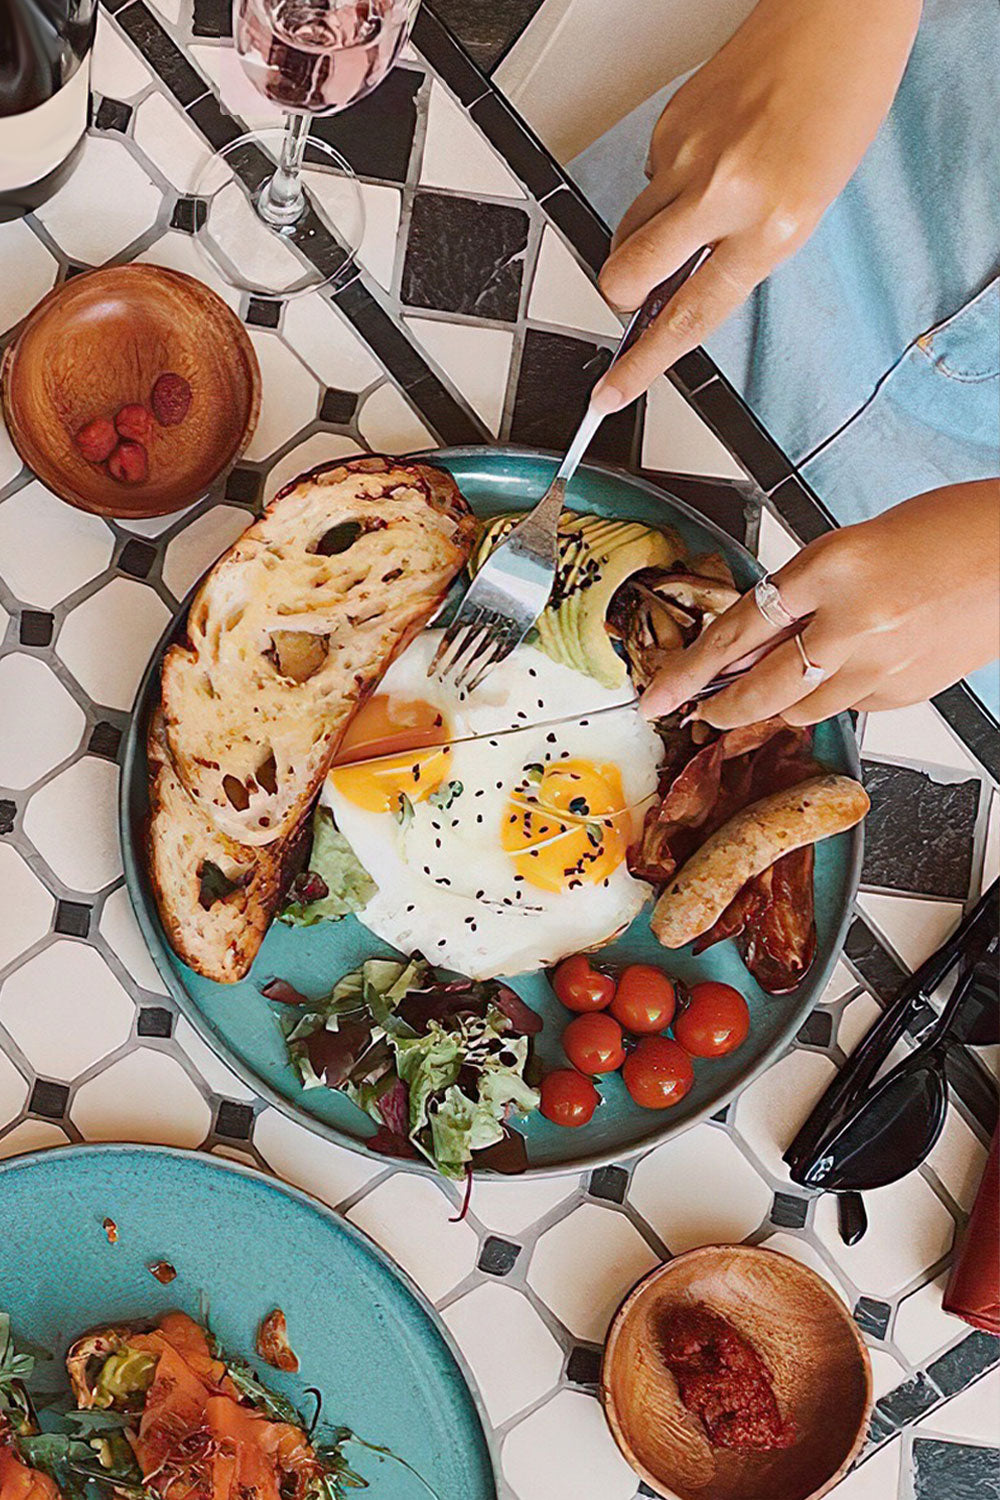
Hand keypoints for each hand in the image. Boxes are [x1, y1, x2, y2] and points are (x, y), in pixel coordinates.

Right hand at [593, 0, 921, 409]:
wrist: (837, 20)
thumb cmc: (838, 110)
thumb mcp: (804, 211)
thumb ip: (741, 258)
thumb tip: (682, 291)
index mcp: (771, 227)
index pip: (690, 318)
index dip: (643, 364)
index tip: (612, 392)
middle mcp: (723, 193)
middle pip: (627, 274)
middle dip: (621, 294)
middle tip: (637, 291)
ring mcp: (688, 156)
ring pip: (628, 229)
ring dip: (643, 240)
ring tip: (694, 211)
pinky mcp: (668, 124)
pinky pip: (646, 179)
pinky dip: (667, 183)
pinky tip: (708, 158)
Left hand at [641, 482, 999, 726]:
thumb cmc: (950, 530)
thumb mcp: (854, 541)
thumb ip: (803, 588)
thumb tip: (754, 634)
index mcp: (833, 564)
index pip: (738, 629)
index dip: (689, 669)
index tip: (661, 691)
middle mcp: (855, 620)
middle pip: (761, 688)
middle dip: (720, 708)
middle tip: (698, 713)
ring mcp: (883, 663)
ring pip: (802, 709)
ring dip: (774, 707)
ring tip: (764, 694)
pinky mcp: (906, 691)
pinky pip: (849, 707)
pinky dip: (831, 698)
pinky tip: (838, 676)